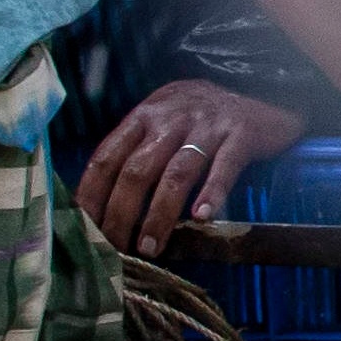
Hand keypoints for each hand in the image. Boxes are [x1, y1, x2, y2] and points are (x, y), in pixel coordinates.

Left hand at [76, 78, 303, 258]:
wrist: (257, 92)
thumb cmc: (199, 117)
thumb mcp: (161, 122)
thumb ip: (134, 150)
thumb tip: (100, 202)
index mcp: (144, 117)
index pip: (107, 157)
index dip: (91, 193)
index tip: (83, 227)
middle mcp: (171, 120)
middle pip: (137, 170)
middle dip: (121, 213)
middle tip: (115, 248)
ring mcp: (207, 127)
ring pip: (176, 173)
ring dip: (159, 214)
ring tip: (150, 247)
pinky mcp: (240, 134)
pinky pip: (224, 167)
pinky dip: (212, 192)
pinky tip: (202, 218)